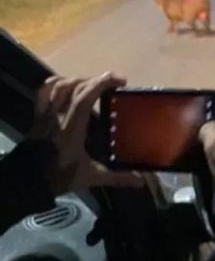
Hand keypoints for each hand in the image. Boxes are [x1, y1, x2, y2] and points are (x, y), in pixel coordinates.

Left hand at [30, 73, 145, 194]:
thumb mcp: (91, 177)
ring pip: (58, 85)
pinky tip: (67, 85)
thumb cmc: (59, 176)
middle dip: (96, 80)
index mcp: (72, 127)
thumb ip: (117, 177)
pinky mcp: (38, 115)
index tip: (120, 82)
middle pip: (74, 86)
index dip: (102, 84)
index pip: (84, 97)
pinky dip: (56, 83)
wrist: (28, 180)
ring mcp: (46, 114)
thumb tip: (141, 181)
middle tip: (112, 84)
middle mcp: (58, 115)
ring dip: (78, 79)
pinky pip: (43, 92)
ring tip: (92, 83)